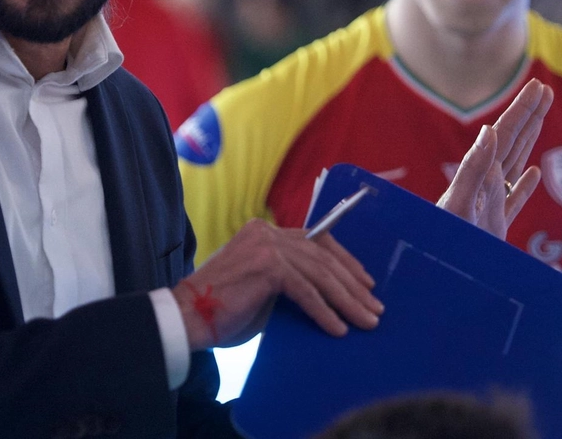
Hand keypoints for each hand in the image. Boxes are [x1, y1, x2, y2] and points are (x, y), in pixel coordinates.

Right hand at [171, 219, 382, 350]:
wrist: (187, 318)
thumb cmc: (223, 311)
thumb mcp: (263, 289)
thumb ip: (289, 282)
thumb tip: (326, 297)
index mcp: (265, 232)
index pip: (316, 240)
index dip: (344, 261)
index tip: (365, 283)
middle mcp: (267, 232)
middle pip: (323, 256)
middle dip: (352, 284)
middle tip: (373, 307)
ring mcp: (267, 246)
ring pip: (320, 273)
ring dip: (346, 300)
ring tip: (365, 321)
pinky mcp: (267, 266)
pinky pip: (306, 290)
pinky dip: (324, 311)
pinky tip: (337, 328)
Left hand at [437, 79, 553, 238]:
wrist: (431, 277)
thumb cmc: (440, 244)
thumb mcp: (458, 205)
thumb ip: (472, 170)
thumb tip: (489, 131)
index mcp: (477, 177)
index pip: (504, 136)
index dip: (521, 111)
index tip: (537, 86)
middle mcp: (483, 186)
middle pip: (511, 144)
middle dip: (528, 117)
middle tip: (545, 90)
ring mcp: (489, 207)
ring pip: (512, 166)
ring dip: (528, 143)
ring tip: (539, 120)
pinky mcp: (493, 230)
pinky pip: (512, 202)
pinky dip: (524, 187)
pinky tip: (532, 175)